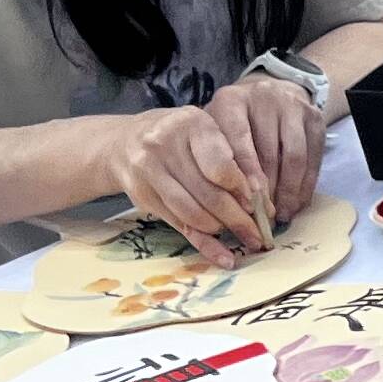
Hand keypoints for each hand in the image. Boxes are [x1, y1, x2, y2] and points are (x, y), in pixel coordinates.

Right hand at [115, 104, 270, 260]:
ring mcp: (149, 172)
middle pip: (209, 194)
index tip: (259, 205)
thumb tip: (260, 198)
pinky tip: (225, 258)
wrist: (122, 143)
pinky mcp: (143, 197)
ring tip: (243, 237)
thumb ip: (232, 157)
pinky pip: (180, 226)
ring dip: (223, 230)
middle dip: (239, 218)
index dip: (242, 190)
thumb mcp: (205, 131)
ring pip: (193, 213)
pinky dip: (205, 245)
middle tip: (259, 233)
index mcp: (189, 123)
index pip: (221, 167)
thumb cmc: (178, 137)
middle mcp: (164, 145)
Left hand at [201, 75, 325, 229]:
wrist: (267, 97)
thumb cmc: (234, 123)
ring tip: (282, 214)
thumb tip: (235, 203)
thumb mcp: (216, 133)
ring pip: (294, 157)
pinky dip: (306, 185)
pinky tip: (297, 202)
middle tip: (264, 217)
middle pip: (268, 152)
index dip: (245, 174)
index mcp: (231, 101)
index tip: (249, 204)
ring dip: (289, 191)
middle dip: (268, 190)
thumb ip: (220, 160)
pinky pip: (313, 158)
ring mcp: (292, 105)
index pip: (238, 140)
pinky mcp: (315, 117)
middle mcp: (262, 97)